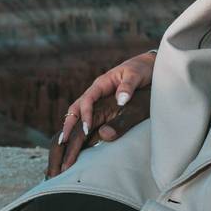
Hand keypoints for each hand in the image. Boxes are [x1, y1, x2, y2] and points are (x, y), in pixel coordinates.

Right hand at [46, 53, 155, 176]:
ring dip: (70, 129)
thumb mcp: (135, 76)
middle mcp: (96, 93)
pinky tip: (77, 142)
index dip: (85, 115)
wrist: (148, 66)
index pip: (87, 100)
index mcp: (101, 84)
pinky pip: (89, 119)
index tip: (86, 129)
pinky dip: (80, 130)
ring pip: (79, 115)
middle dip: (68, 125)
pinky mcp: (104, 107)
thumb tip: (120, 101)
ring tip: (64, 144)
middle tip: (63, 142)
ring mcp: (98, 101)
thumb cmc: (141, 69)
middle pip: (76, 109)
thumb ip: (128, 88)